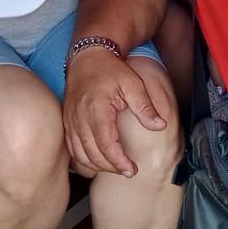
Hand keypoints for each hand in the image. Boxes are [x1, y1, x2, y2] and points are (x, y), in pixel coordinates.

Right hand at [61, 46, 164, 177]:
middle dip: (110, 167)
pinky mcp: (67, 122)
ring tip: (115, 167)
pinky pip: (72, 148)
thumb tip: (160, 125)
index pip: (106, 145)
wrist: (87, 57)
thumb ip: (145, 107)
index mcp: (96, 110)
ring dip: (97, 166)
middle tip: (128, 171)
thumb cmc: (110, 70)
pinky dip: (84, 159)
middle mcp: (79, 118)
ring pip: (80, 154)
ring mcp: (70, 121)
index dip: (119, 162)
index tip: (132, 170)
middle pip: (92, 154)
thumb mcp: (133, 84)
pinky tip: (98, 161)